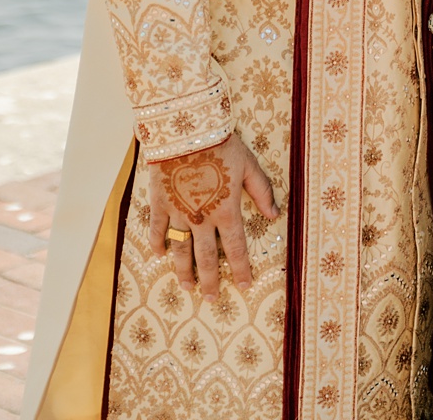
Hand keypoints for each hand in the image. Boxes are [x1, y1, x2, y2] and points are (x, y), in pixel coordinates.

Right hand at [141, 131, 278, 294]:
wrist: (187, 133)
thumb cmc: (223, 146)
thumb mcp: (250, 167)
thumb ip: (262, 193)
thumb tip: (275, 215)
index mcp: (226, 210)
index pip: (236, 247)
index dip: (241, 268)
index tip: (243, 285)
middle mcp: (201, 218)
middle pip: (206, 257)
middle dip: (210, 280)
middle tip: (211, 299)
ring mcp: (178, 213)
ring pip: (180, 250)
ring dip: (184, 271)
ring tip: (187, 287)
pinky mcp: (159, 204)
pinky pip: (157, 230)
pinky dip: (158, 244)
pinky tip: (159, 255)